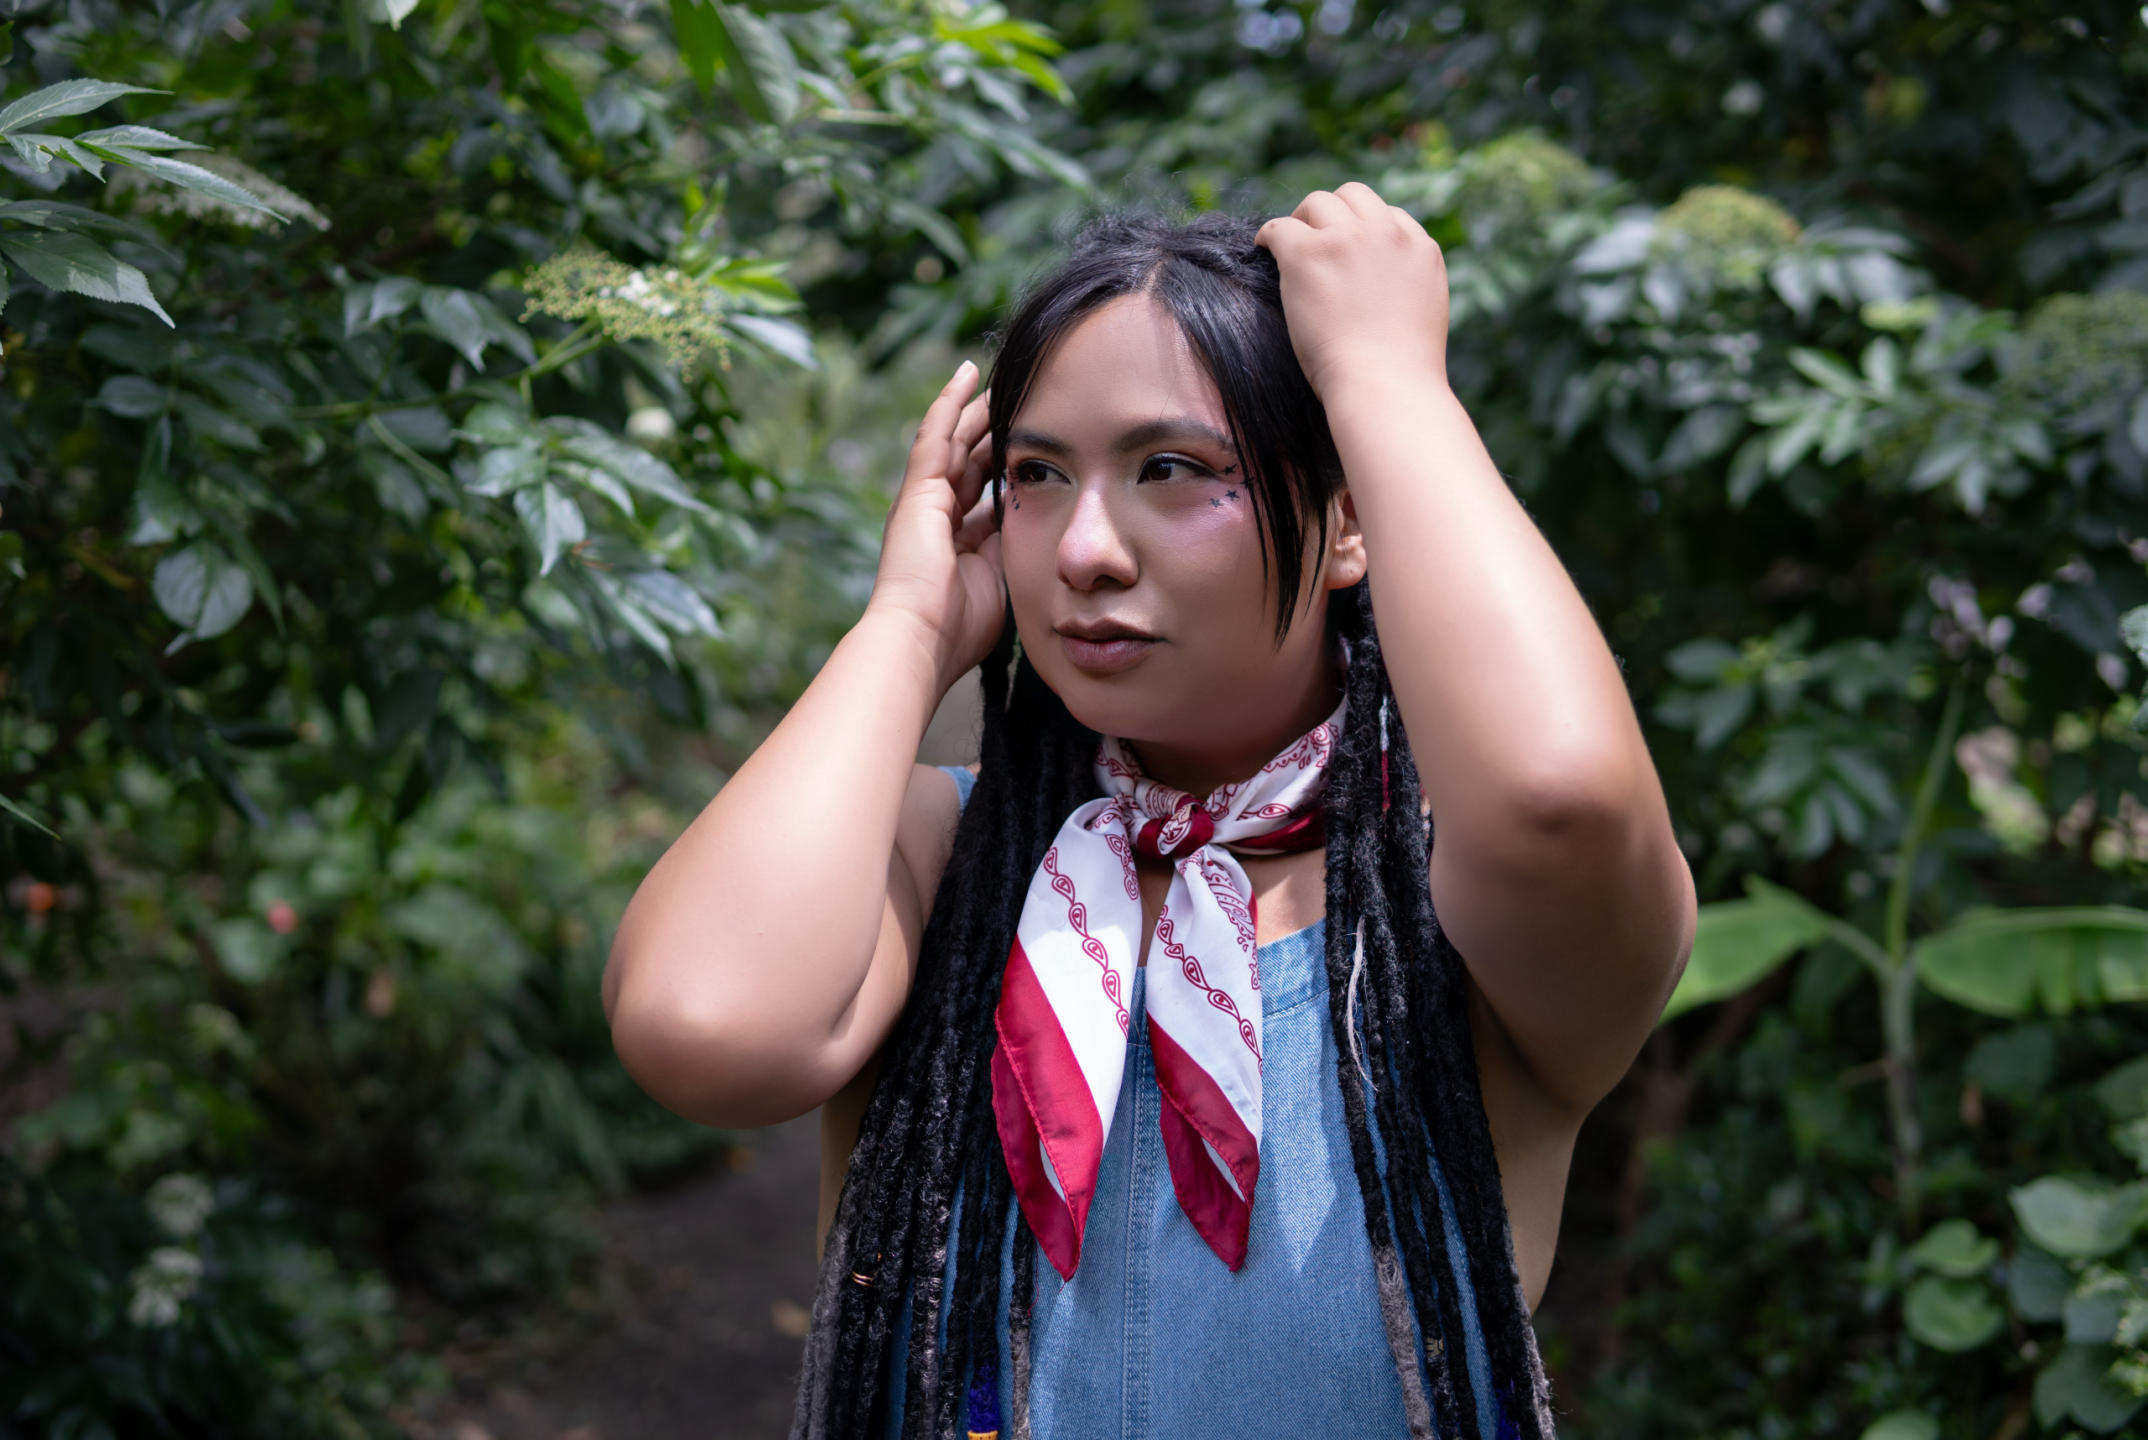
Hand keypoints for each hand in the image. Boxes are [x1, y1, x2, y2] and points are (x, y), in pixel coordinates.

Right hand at [866, 360, 1005, 692]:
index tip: (1033, 444)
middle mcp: (935, 516)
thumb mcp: (1000, 581)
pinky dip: (950, 402)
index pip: (983, 489)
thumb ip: (1013, 550)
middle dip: (994, 428)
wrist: (921, 641)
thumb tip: (1040, 523)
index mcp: (955, 541)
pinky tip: (967, 374)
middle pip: (969, 458)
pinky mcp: (916, 490)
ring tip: (1002, 375)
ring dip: (977, 406)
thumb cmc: (959, 630)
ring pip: (954, 438)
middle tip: (1024, 396)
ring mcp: (922, 500)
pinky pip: (935, 435)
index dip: (1006, 464)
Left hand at [1255, 181, 1450, 400]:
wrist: (1384, 384)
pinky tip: (1264, 250)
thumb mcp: (1424, 313)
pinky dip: (1269, 236)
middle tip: (1315, 239)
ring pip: (1318, 203)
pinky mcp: (1308, 254)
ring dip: (1302, 221)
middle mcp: (1386, 234)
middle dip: (1334, 213)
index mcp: (1421, 249)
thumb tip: (1381, 287)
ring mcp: (1347, 240)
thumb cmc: (1401, 370)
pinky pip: (1280, 227)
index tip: (1348, 251)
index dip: (1365, 231)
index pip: (1390, 217)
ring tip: (1290, 247)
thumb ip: (1407, 285)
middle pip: (1354, 196)